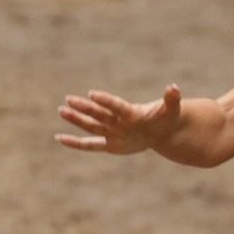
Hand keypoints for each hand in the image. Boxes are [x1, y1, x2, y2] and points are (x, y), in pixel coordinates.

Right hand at [56, 84, 184, 156]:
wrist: (161, 130)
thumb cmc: (166, 118)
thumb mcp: (172, 110)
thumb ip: (171, 99)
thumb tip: (173, 88)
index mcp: (130, 112)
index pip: (116, 105)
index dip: (106, 100)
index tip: (92, 94)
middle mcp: (118, 120)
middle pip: (99, 114)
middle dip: (85, 108)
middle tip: (69, 99)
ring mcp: (112, 132)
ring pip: (91, 126)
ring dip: (77, 119)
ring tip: (61, 110)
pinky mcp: (109, 144)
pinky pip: (90, 145)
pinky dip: (76, 143)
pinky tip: (60, 138)